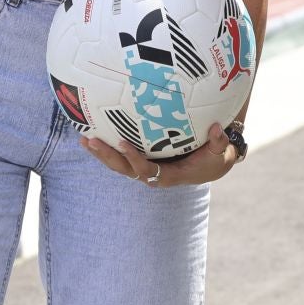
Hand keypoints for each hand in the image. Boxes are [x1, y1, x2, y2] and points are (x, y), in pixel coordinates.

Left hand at [81, 121, 244, 186]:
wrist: (208, 168)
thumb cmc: (212, 159)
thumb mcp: (219, 153)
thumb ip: (219, 142)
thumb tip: (218, 128)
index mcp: (167, 176)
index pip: (145, 170)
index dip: (133, 158)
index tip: (122, 142)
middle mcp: (151, 175)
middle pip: (123, 169)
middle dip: (107, 156)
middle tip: (92, 141)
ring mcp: (144, 169)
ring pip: (117, 165)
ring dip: (100, 153)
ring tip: (84, 139)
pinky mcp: (140, 162)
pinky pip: (120, 158)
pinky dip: (106, 149)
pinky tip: (93, 136)